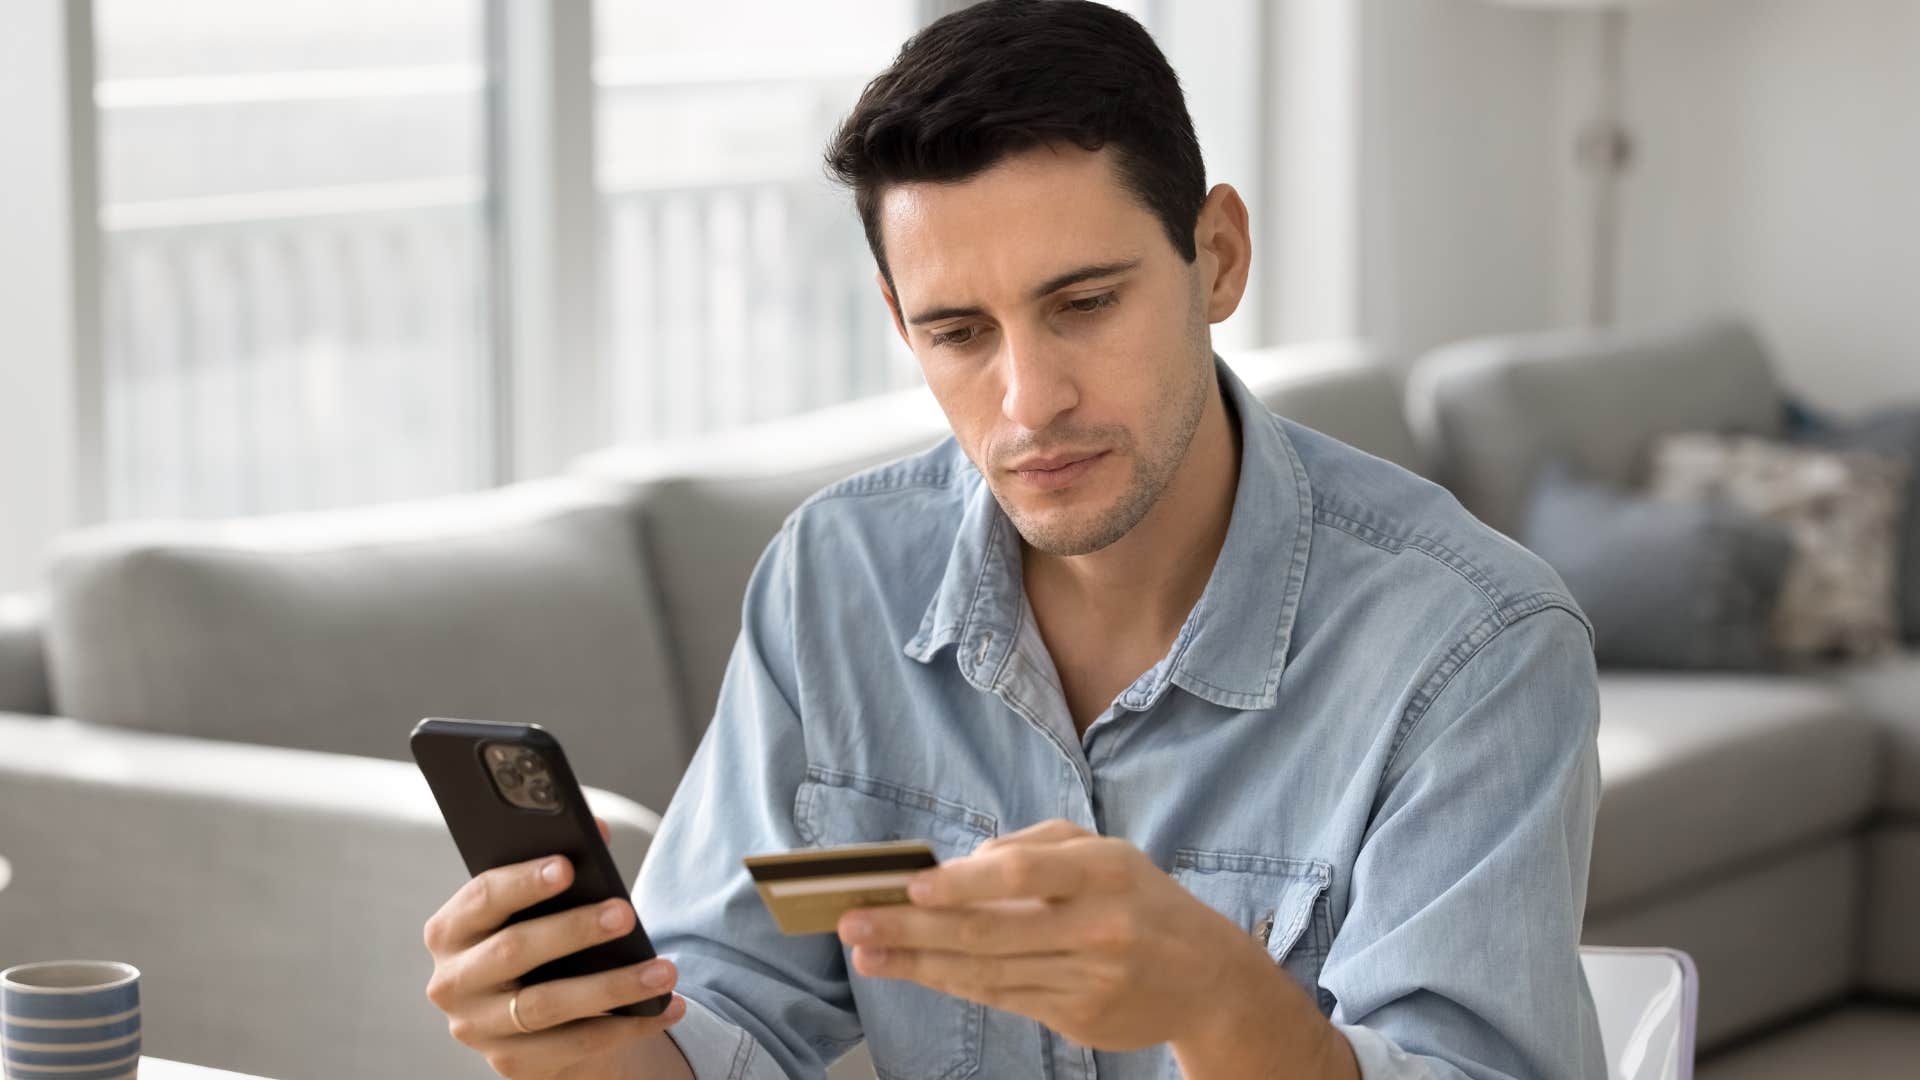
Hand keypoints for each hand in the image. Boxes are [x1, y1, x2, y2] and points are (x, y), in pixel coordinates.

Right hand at [423, 816, 691, 1078]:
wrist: (538, 1015)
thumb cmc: (540, 939)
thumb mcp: (538, 907)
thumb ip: (560, 865)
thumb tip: (597, 831)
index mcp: (450, 930)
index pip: (482, 898)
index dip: (524, 881)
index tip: (569, 865)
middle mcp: (452, 982)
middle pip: (514, 952)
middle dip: (574, 930)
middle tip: (626, 913)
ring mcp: (478, 1028)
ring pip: (547, 1006)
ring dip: (613, 986)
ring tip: (664, 970)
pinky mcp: (511, 1063)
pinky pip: (575, 1045)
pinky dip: (627, 1025)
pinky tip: (667, 1007)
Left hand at [833, 819, 1279, 1053]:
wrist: (1209, 979)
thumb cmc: (1139, 898)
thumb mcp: (1105, 852)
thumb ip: (1036, 846)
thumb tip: (967, 865)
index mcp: (1105, 871)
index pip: (1023, 876)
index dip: (962, 883)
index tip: (909, 887)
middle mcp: (1100, 927)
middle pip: (989, 932)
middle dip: (912, 929)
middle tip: (853, 923)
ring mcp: (1090, 981)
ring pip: (987, 973)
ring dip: (917, 964)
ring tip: (866, 953)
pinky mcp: (1080, 1020)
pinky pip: (1003, 998)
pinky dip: (953, 983)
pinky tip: (915, 971)